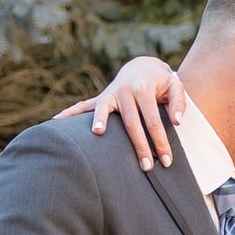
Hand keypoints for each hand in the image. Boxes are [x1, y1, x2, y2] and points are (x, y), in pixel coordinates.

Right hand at [55, 58, 184, 171]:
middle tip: (146, 167)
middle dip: (139, 146)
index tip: (167, 161)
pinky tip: (56, 121)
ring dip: (100, 122)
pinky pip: (84, 106)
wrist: (142, 67)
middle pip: (131, 123)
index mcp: (143, 89)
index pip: (153, 121)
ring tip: (98, 135)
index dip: (160, 142)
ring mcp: (110, 94)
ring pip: (104, 111)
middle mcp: (124, 90)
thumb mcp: (175, 86)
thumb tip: (176, 122)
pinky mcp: (101, 98)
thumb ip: (178, 103)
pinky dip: (70, 112)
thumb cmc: (161, 82)